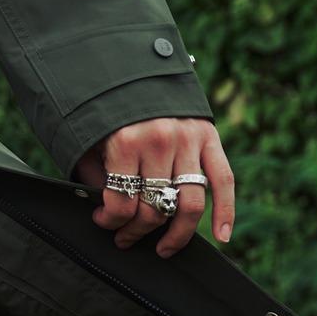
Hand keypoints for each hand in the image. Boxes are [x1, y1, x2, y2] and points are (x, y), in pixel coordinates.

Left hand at [70, 117, 234, 256]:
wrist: (135, 67)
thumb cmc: (106, 110)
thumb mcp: (89, 139)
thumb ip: (96, 174)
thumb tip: (104, 211)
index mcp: (126, 142)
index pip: (122, 202)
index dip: (110, 221)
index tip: (102, 221)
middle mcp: (161, 142)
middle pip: (155, 208)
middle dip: (137, 231)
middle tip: (125, 239)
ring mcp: (189, 140)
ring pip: (189, 204)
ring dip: (176, 234)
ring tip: (162, 248)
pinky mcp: (210, 137)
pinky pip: (224, 181)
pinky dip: (226, 212)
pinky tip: (222, 237)